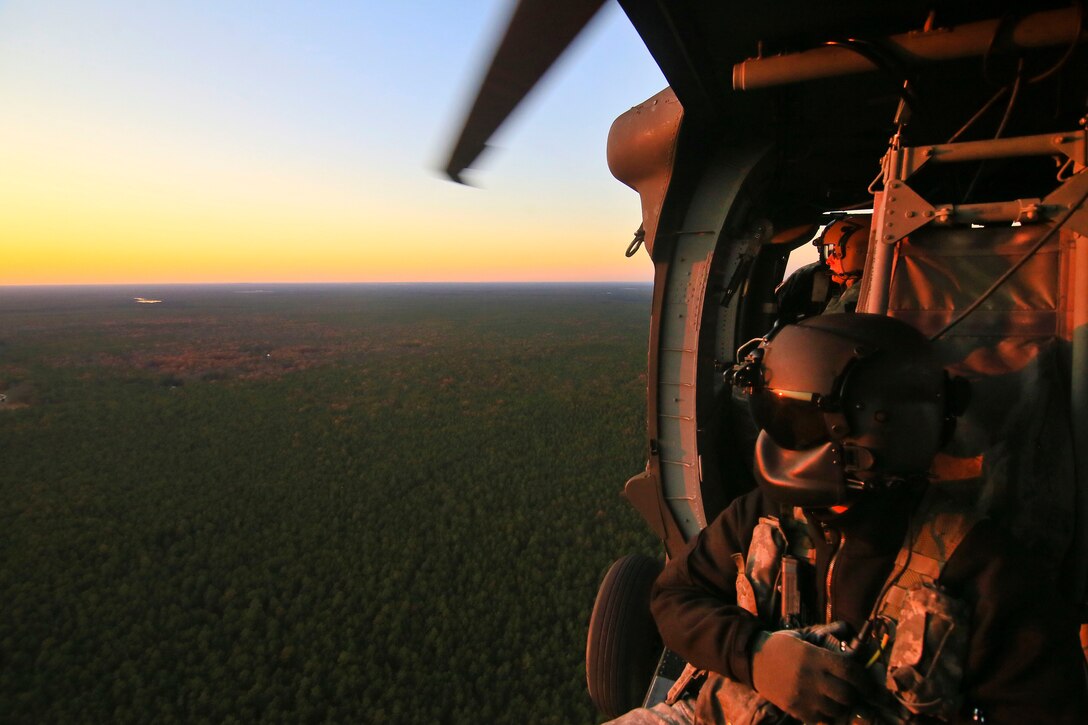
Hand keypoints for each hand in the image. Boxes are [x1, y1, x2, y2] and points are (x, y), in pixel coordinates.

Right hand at [751, 626, 870, 722]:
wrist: (751, 659)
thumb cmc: (781, 645)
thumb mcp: (803, 637)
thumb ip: (826, 636)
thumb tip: (848, 629)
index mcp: (813, 656)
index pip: (850, 671)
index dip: (867, 682)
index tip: (874, 688)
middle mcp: (809, 678)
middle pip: (846, 695)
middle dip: (857, 696)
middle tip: (858, 693)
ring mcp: (801, 696)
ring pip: (836, 710)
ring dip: (842, 705)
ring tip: (839, 698)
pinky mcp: (794, 709)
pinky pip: (821, 719)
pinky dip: (828, 715)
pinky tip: (824, 705)